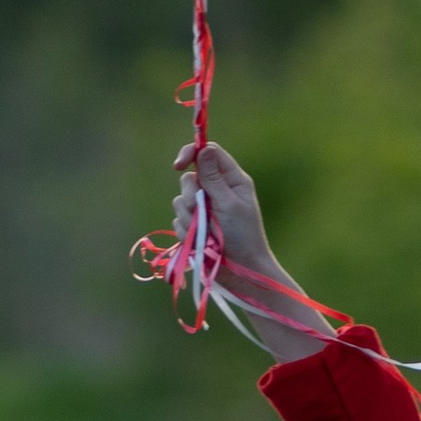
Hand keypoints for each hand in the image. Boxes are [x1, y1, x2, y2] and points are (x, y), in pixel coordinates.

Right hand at [173, 142, 332, 360]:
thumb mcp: (229, 204)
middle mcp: (217, 192)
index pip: (208, 154)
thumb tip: (204, 149)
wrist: (241, 272)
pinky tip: (199, 242)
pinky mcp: (193, 227)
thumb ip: (213, 178)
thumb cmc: (243, 237)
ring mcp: (204, 210)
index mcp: (232, 181)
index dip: (191, 154)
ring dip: (189, 218)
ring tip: (205, 233)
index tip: (178, 165)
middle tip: (200, 210)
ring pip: (179, 201)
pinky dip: (185, 232)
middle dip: (190, 195)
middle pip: (189, 179)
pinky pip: (177, 222)